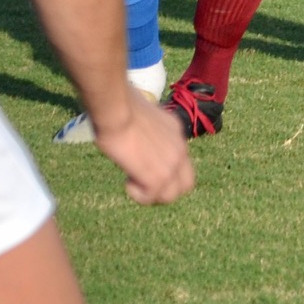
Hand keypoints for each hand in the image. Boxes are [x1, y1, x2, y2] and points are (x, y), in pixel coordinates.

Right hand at [90, 90, 194, 205]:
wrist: (117, 107)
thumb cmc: (119, 105)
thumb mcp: (141, 114)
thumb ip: (146, 127)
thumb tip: (133, 130)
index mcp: (175, 131)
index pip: (181, 161)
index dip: (166, 169)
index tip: (145, 164)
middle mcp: (180, 148)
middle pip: (186, 184)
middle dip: (165, 189)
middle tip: (142, 181)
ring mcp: (171, 164)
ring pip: (171, 196)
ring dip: (151, 194)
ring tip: (133, 180)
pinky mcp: (157, 177)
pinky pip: (151, 198)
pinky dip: (137, 194)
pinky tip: (127, 180)